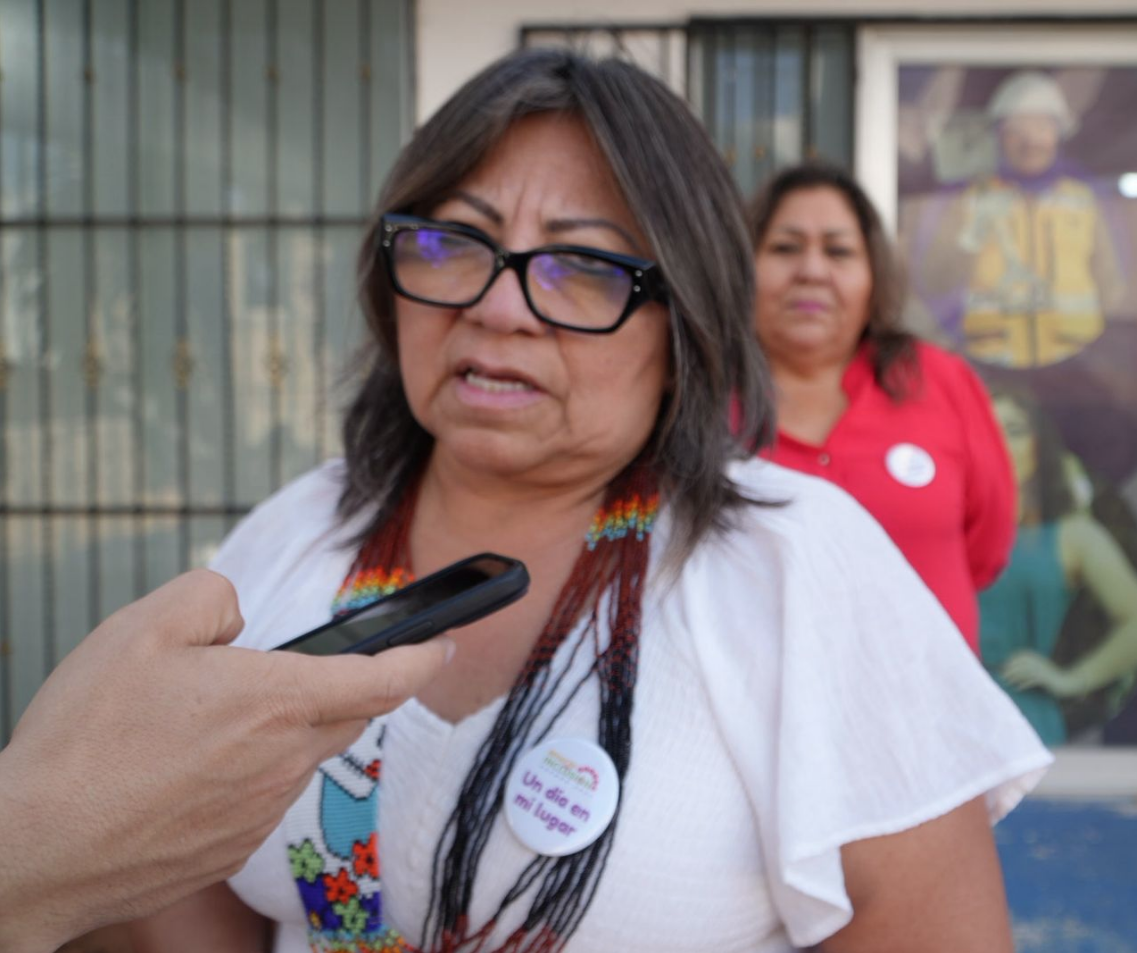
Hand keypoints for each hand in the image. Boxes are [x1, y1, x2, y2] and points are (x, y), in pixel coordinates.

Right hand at [0, 570, 452, 952]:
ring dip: (274, 733)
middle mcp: (283, 760)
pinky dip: (241, 774)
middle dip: (336, 689)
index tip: (442, 646)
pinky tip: (180, 771)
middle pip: (343, 716)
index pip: (381, 678)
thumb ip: (213, 598)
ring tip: (196, 727)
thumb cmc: (87, 737)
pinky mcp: (232, 848)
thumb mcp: (144, 627)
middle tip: (280, 675)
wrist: (37, 849)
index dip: (420, 658)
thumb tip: (239, 622)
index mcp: (276, 701)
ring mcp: (261, 812)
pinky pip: (260, 797)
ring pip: (297, 756)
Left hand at [1000, 651, 1079, 697]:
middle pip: (1019, 664)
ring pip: (1024, 672)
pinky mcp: (1046, 678)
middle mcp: (1038, 661)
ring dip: (1014, 678)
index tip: (1002, 669)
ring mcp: (1042, 669)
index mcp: (1035, 657)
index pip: (1018, 657)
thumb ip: (1025, 668)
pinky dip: (1024, 684)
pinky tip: (1018, 689)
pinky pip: (1032, 681)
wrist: (1068, 681)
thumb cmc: (1050, 677)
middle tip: (1002, 678)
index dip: (1009, 663)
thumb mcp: (1037, 670)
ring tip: (1007, 683)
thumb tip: (1008, 670)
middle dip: (1009, 671)